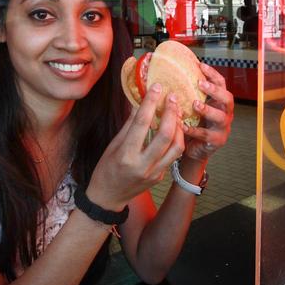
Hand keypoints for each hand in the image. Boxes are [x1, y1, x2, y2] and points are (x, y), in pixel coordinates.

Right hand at [87, 83, 184, 209]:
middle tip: (173, 97)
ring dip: (179, 127)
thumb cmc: (106, 169)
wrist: (108, 198)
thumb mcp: (113, 145)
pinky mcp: (160, 177)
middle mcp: (142, 165)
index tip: (157, 87)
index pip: (142, 123)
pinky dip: (176, 139)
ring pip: (176, 147)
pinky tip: (174, 128)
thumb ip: (129, 125)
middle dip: (172, 113)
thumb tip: (139, 103)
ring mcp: (154, 173)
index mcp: (126, 155)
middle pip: (166, 135)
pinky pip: (173, 155)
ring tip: (176, 113)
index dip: (151, 102)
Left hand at [183, 63, 233, 160]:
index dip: (213, 74)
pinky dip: (195, 130)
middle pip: (227, 98)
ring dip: (208, 109)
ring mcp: (223, 128)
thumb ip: (187, 94)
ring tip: (194, 105)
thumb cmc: (192, 124)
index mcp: (219, 102)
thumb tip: (171, 74)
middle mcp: (225, 113)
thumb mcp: (191, 107)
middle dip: (214, 90)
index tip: (200, 65)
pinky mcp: (217, 141)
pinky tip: (183, 126)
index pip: (221, 84)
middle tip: (200, 84)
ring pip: (221, 117)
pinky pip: (207, 135)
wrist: (194, 150)